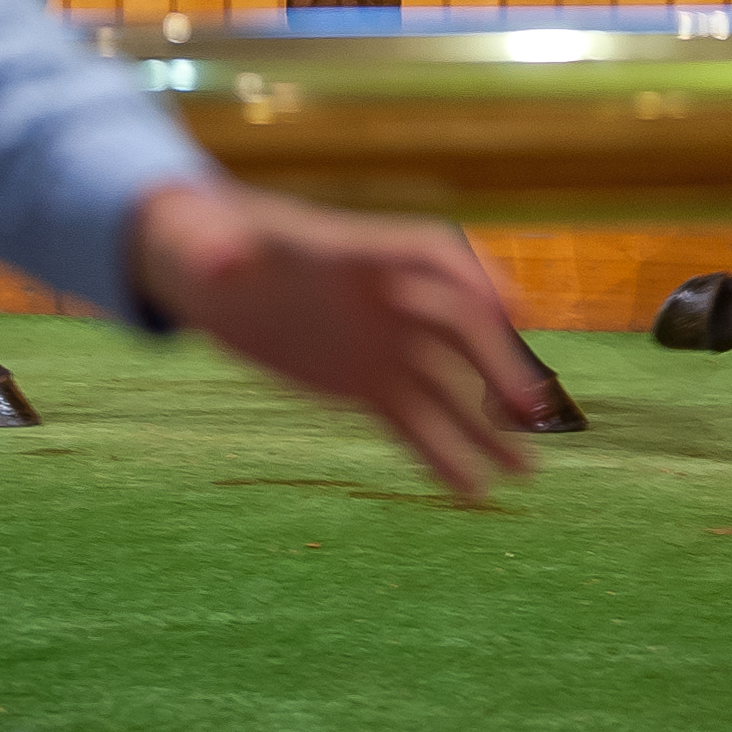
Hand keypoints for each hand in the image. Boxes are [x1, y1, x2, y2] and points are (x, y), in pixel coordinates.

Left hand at [129, 180, 544, 499]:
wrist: (203, 272)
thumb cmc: (204, 239)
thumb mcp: (201, 241)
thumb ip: (215, 250)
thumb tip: (220, 265)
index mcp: (358, 251)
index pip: (435, 257)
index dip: (479, 278)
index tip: (516, 313)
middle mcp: (387, 297)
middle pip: (458, 325)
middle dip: (496, 364)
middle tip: (529, 409)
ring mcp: (382, 342)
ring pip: (447, 386)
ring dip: (487, 426)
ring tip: (527, 474)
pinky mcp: (365, 383)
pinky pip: (413, 421)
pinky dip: (443, 455)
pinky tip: (475, 493)